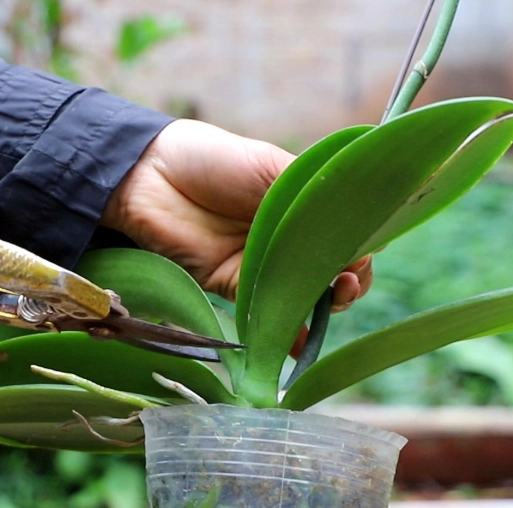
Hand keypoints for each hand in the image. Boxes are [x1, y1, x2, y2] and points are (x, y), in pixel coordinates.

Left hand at [102, 119, 372, 306]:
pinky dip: (287, 332)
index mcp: (299, 206)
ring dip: (325, 305)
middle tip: (347, 279)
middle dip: (349, 280)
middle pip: (330, 271)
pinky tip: (303, 342)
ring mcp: (260, 266)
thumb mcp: (273, 168)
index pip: (344, 235)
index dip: (360, 249)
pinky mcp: (232, 288)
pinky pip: (266, 314)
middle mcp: (284, 240)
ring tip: (333, 298)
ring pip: (303, 295)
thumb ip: (311, 198)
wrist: (150, 177)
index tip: (362, 254)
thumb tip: (353, 234)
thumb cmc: (214, 160)